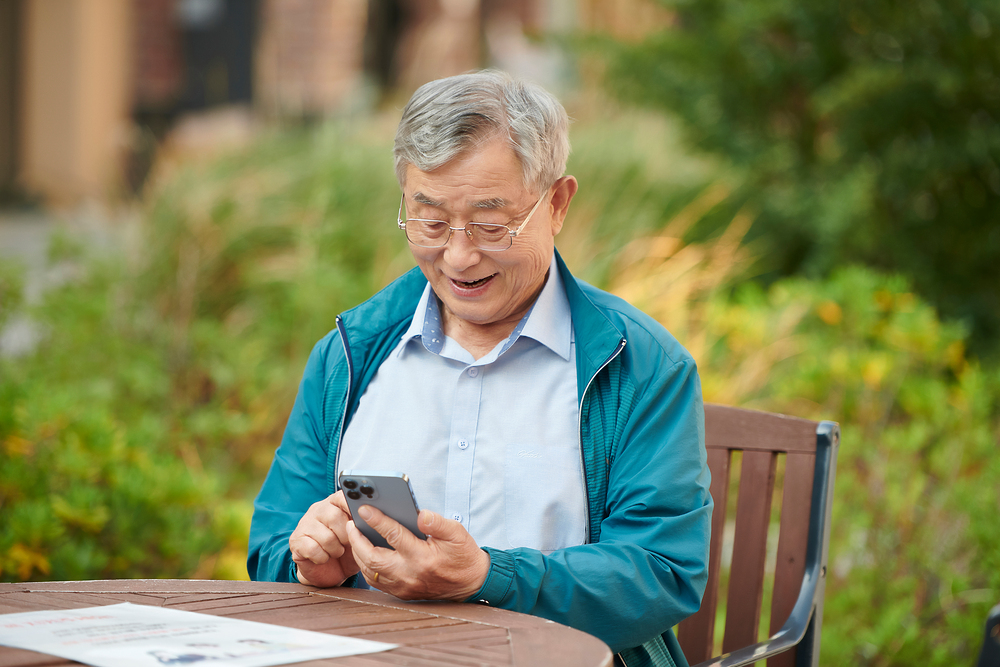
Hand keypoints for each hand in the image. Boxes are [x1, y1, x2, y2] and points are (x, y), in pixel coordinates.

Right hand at [289, 492, 359, 587]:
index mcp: (334, 503)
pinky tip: (324, 558)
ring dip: (335, 550)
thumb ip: (364, 525)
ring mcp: (305, 524)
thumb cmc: (346, 551)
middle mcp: (318, 510)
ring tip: (336, 552)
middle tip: (348, 544)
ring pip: (326, 536)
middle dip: (346, 536)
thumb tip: (373, 517)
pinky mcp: (296, 540)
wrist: (328, 571)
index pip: (342, 496)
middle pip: (335, 517)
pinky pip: (313, 549)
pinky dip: (322, 557)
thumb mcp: (359, 537)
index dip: (353, 506)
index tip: (361, 517)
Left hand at [347, 506, 489, 600]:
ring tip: (354, 536)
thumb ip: (437, 523)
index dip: (377, 520)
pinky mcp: (402, 592)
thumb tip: (419, 514)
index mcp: (422, 557)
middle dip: (357, 540)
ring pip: (370, 571)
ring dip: (358, 553)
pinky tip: (364, 553)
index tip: (364, 509)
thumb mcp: (457, 534)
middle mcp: (409, 573)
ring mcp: (404, 586)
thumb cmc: (462, 556)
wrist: (471, 583)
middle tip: (351, 524)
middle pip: (372, 558)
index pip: (393, 535)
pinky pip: (376, 581)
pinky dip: (366, 566)